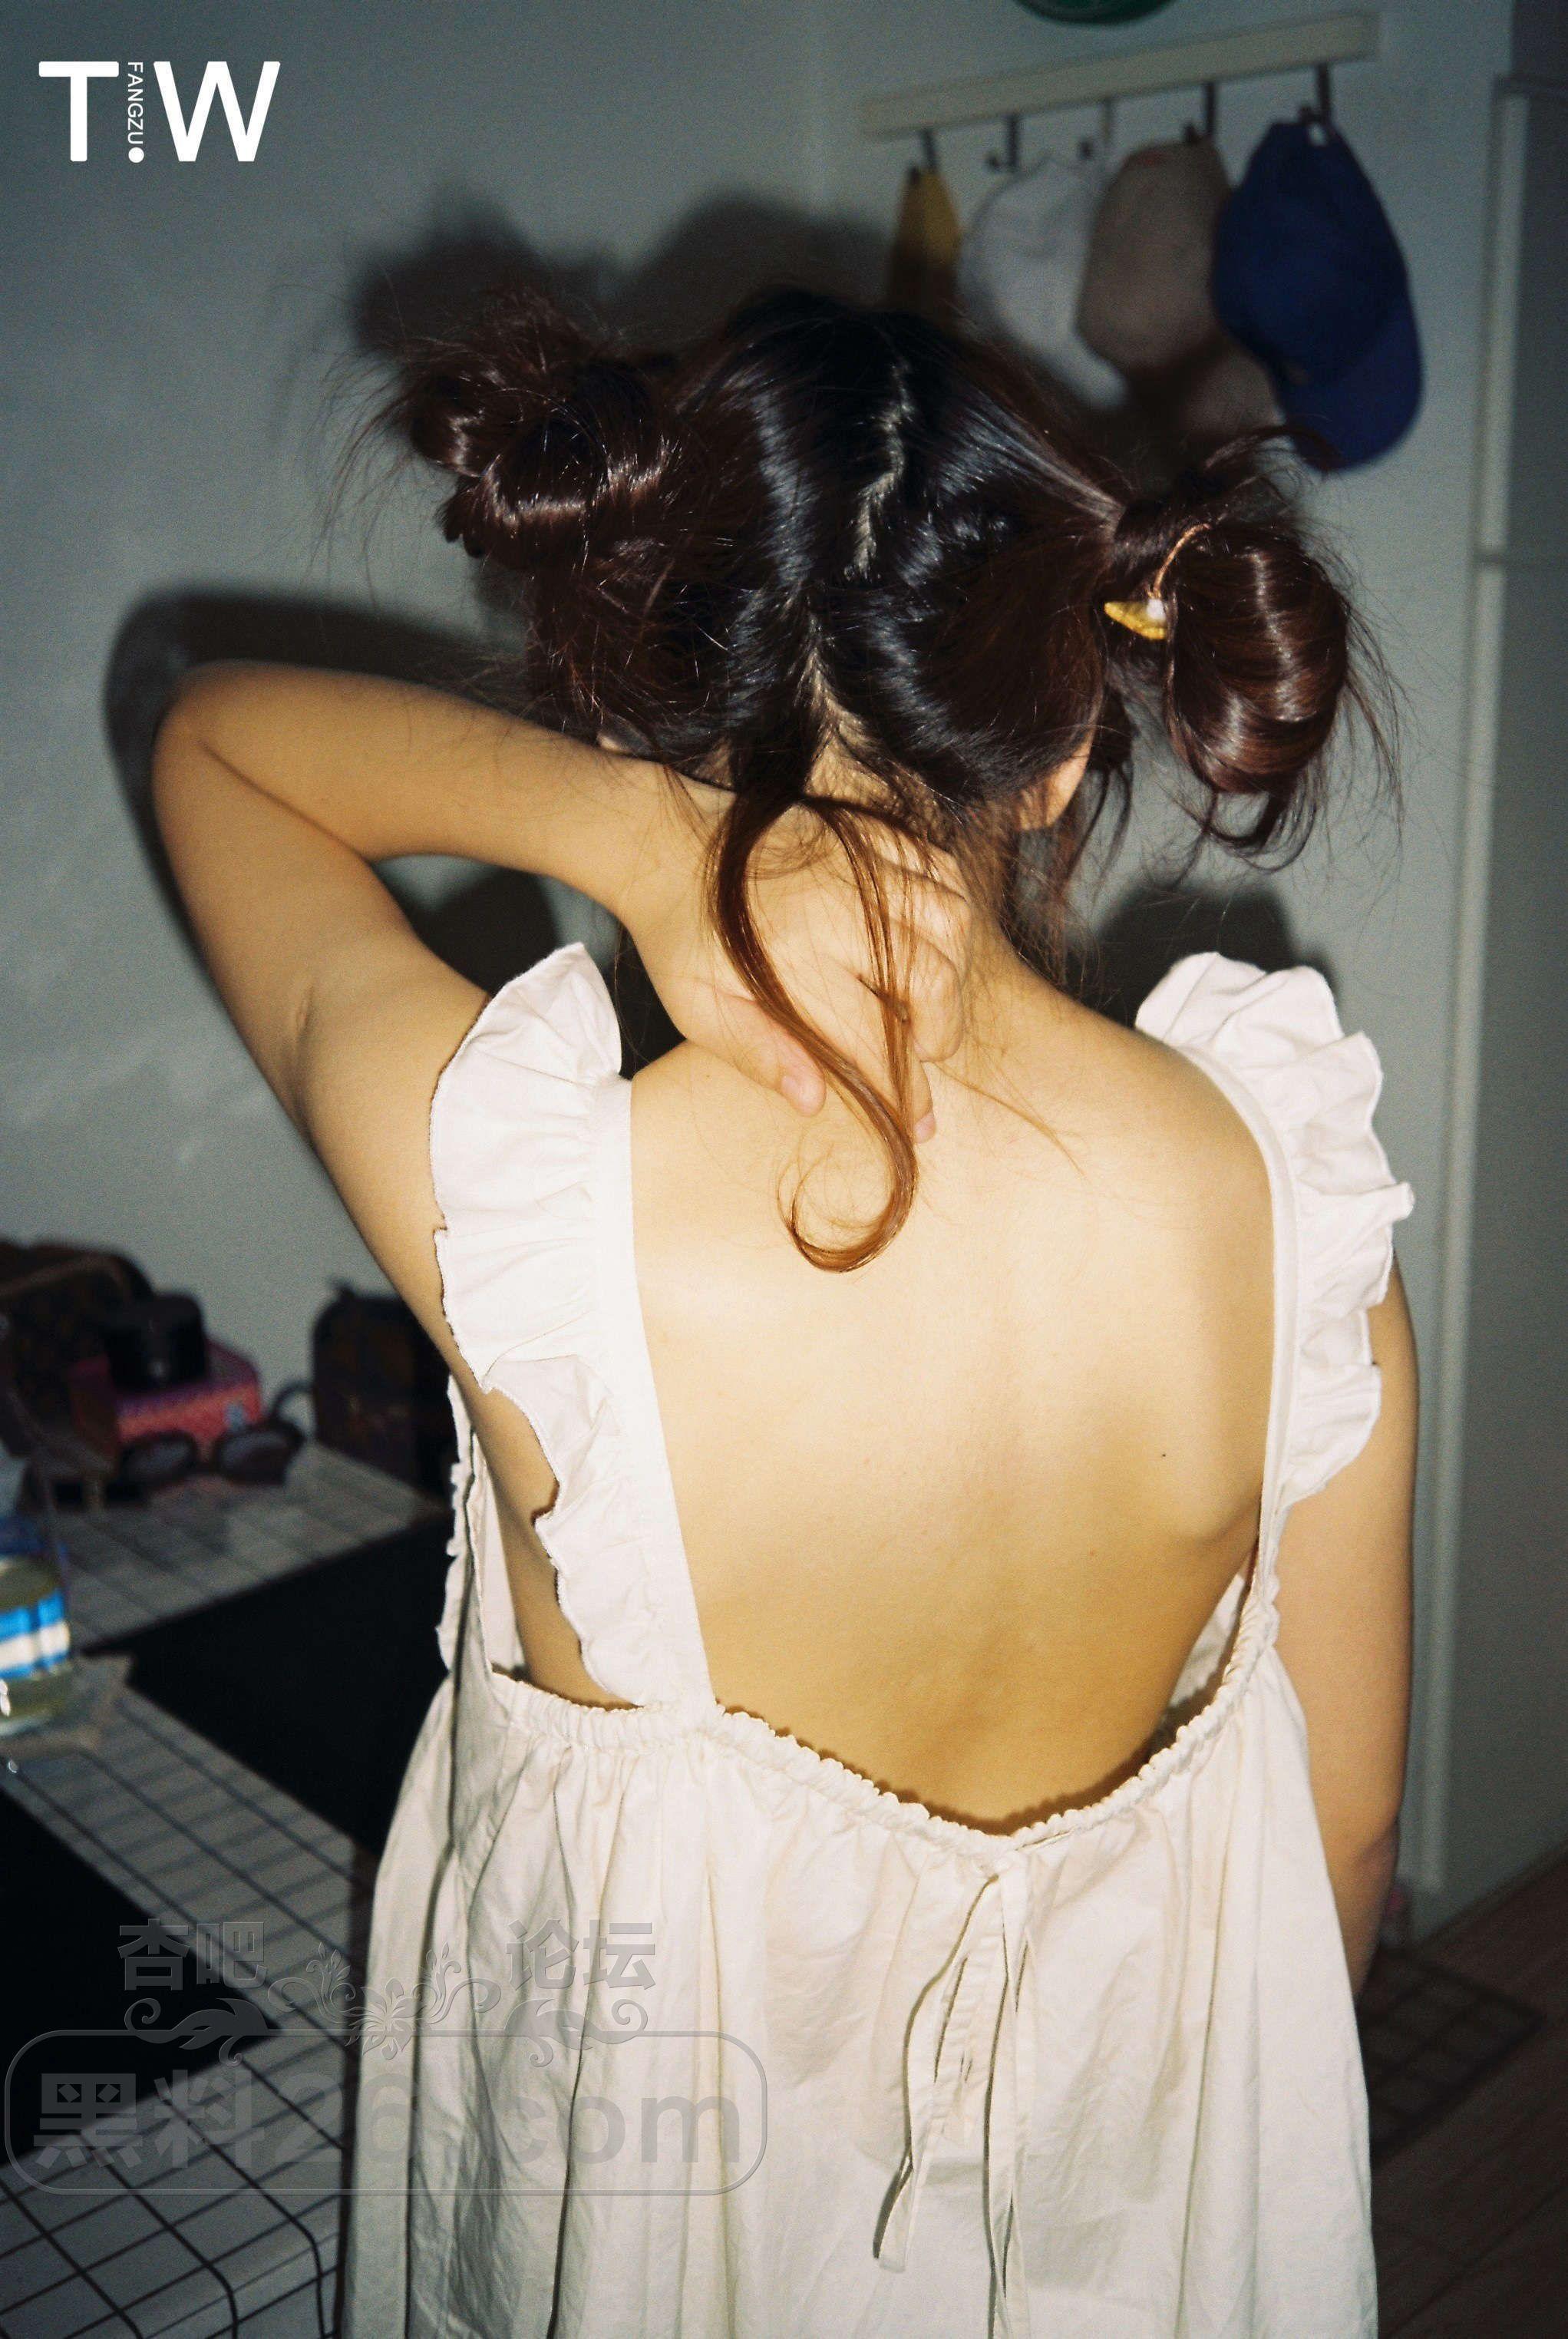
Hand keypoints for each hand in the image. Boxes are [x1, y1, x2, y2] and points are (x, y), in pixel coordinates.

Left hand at [601, 754, 973, 1137]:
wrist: (665, 843)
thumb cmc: (680, 937)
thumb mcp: (697, 1008)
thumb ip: (757, 1053)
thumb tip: (814, 1101)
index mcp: (793, 963)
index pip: (875, 1040)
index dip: (907, 1091)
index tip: (920, 1124)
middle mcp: (837, 911)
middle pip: (932, 978)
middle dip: (942, 1031)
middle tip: (922, 1051)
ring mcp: (858, 865)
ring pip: (950, 919)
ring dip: (953, 968)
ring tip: (926, 994)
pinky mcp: (867, 834)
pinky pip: (940, 867)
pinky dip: (948, 907)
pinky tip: (925, 936)